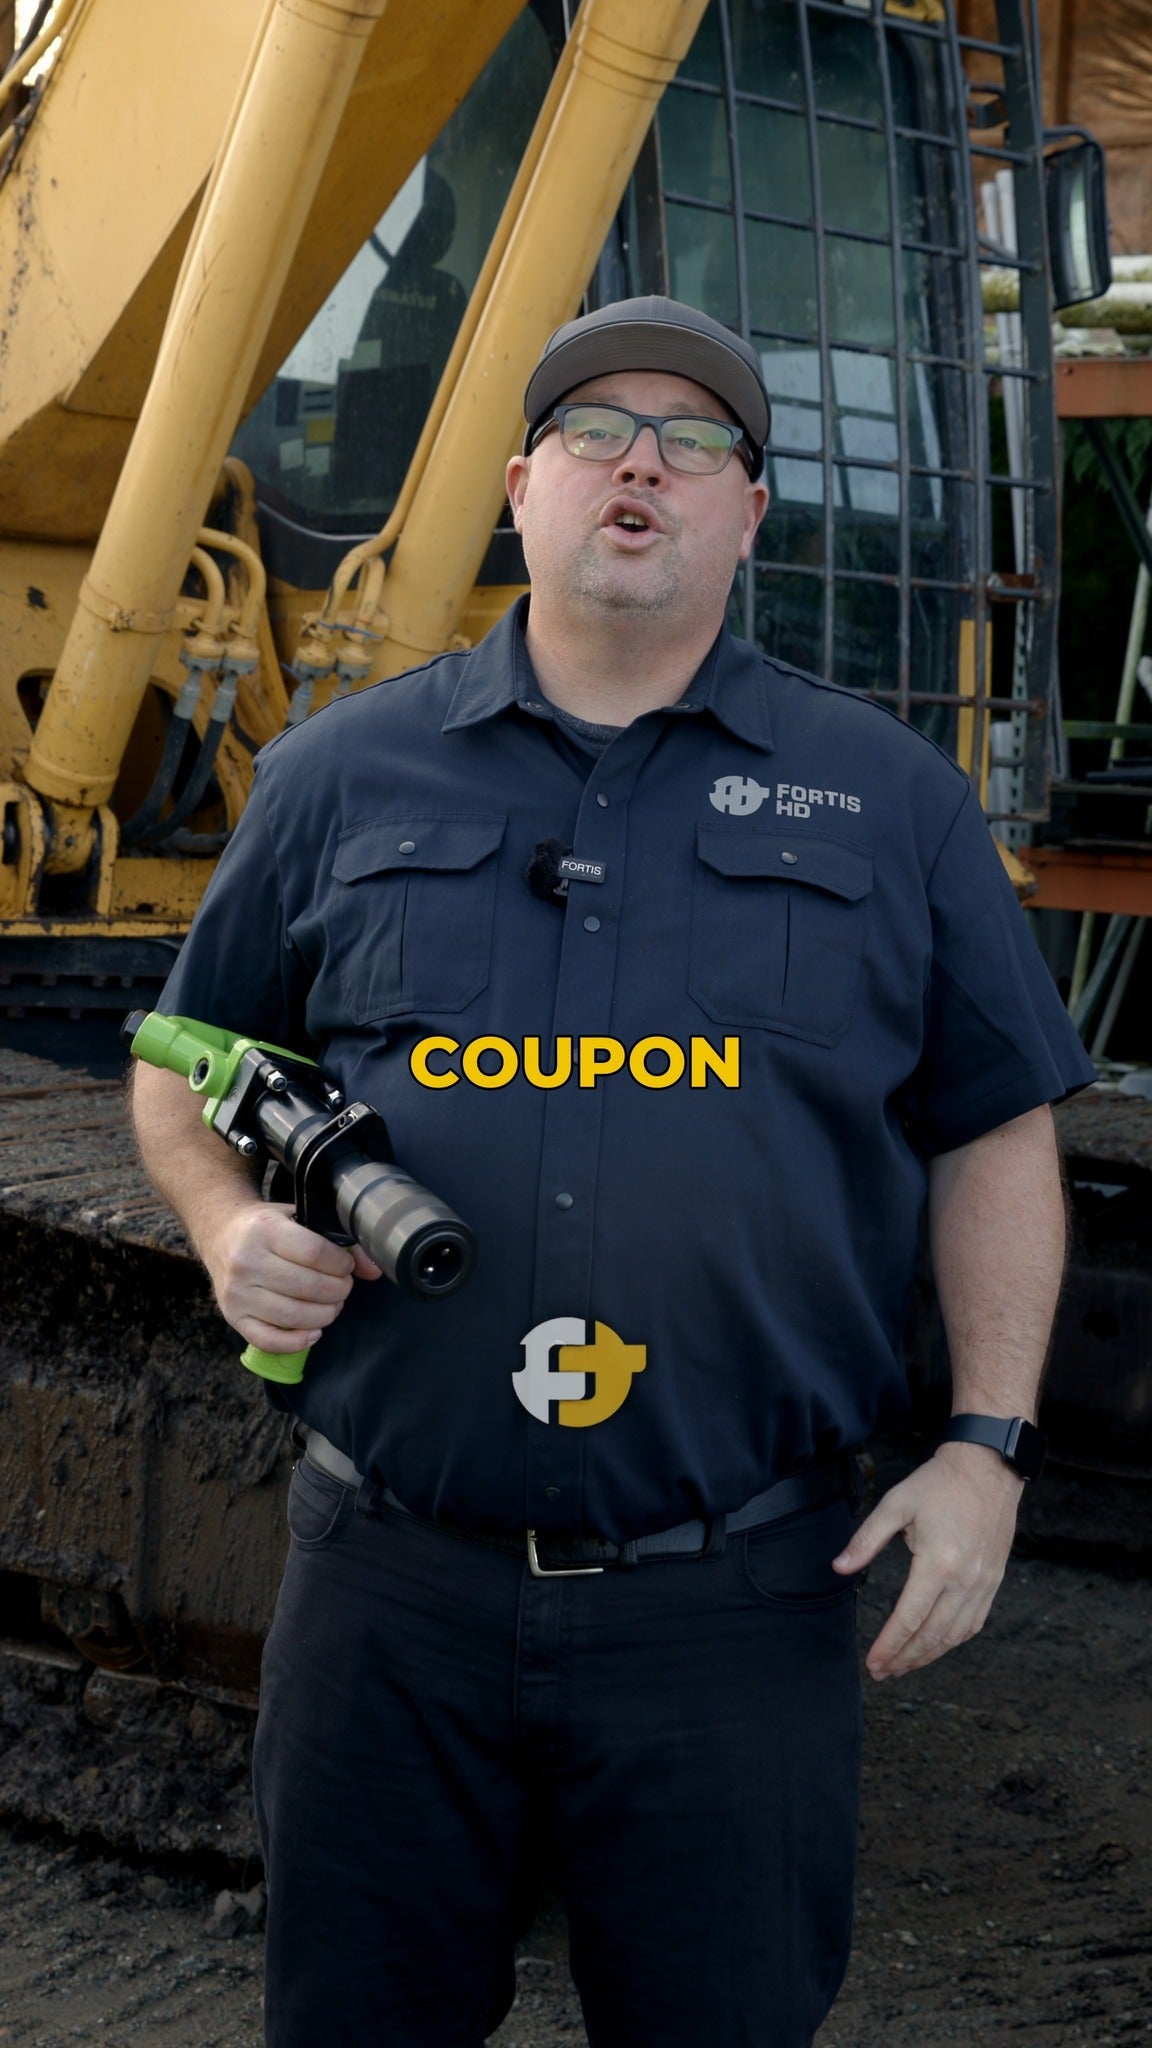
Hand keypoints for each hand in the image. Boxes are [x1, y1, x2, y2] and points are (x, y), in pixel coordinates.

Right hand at [197, 1201, 381, 1354]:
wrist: (221, 1234)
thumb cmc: (266, 1227)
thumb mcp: (299, 1219)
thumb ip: (338, 1241)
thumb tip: (373, 1269)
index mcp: (264, 1230)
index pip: (314, 1253)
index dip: (341, 1264)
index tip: (347, 1266)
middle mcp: (246, 1262)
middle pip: (307, 1287)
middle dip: (337, 1291)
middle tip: (343, 1287)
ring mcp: (237, 1293)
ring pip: (292, 1316)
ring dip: (324, 1316)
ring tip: (332, 1306)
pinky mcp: (232, 1317)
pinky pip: (268, 1340)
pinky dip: (297, 1342)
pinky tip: (313, 1332)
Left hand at [831, 1442, 1023, 1680]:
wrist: (989, 1468)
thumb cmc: (939, 1483)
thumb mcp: (896, 1504)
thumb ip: (867, 1540)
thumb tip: (839, 1568)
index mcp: (938, 1564)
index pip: (908, 1619)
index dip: (888, 1646)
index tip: (872, 1663)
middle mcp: (965, 1581)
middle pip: (931, 1636)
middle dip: (904, 1659)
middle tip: (882, 1672)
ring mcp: (984, 1584)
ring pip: (954, 1636)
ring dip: (928, 1656)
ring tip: (903, 1666)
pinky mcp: (994, 1582)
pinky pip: (973, 1624)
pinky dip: (952, 1641)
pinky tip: (936, 1645)